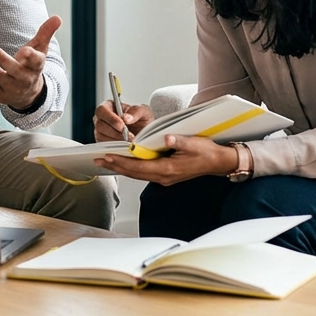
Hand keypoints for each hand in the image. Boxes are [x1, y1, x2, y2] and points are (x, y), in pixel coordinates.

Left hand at [0, 15, 60, 110]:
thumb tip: (58, 17)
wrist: (27, 94)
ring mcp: (10, 88)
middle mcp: (24, 79)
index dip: (31, 57)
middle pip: (12, 69)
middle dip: (1, 59)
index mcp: (36, 67)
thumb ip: (46, 33)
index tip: (25, 51)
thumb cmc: (31, 66)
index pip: (36, 62)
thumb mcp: (40, 49)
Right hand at [93, 100, 153, 142]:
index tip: (122, 125)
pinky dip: (115, 148)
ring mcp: (100, 132)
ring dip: (116, 141)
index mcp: (108, 107)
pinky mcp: (103, 143)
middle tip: (129, 137)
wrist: (145, 135)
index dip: (110, 118)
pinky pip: (104, 146)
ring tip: (129, 142)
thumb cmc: (142, 120)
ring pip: (101, 136)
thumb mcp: (144, 112)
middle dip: (115, 132)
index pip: (101, 110)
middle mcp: (101, 119)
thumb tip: (125, 118)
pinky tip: (125, 147)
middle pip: (100, 125)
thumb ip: (136, 111)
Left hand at [94, 134, 239, 185]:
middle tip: (98, 159)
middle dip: (115, 165)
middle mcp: (164, 176)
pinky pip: (144, 172)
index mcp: (168, 169)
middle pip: (134, 173)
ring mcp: (164, 177)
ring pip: (137, 174)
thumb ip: (179, 140)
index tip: (107, 157)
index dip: (122, 162)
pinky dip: (131, 167)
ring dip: (121, 167)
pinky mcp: (165, 175)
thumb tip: (166, 137)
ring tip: (105, 161)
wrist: (218, 163)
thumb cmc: (207, 152)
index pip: (139, 167)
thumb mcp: (194, 143)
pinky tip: (124, 162)